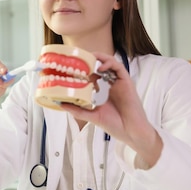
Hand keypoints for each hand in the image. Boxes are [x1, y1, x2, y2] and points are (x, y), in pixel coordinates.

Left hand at [58, 52, 161, 167]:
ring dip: (99, 57)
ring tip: (88, 58)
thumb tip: (60, 103)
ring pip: (110, 62)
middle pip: (101, 65)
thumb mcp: (91, 115)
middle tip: (78, 59)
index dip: (83, 70)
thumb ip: (77, 109)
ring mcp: (119, 82)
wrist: (130, 132)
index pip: (93, 74)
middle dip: (90, 59)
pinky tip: (99, 68)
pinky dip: (109, 64)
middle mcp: (112, 84)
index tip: (72, 69)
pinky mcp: (127, 82)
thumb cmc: (114, 125)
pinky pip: (119, 67)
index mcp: (104, 90)